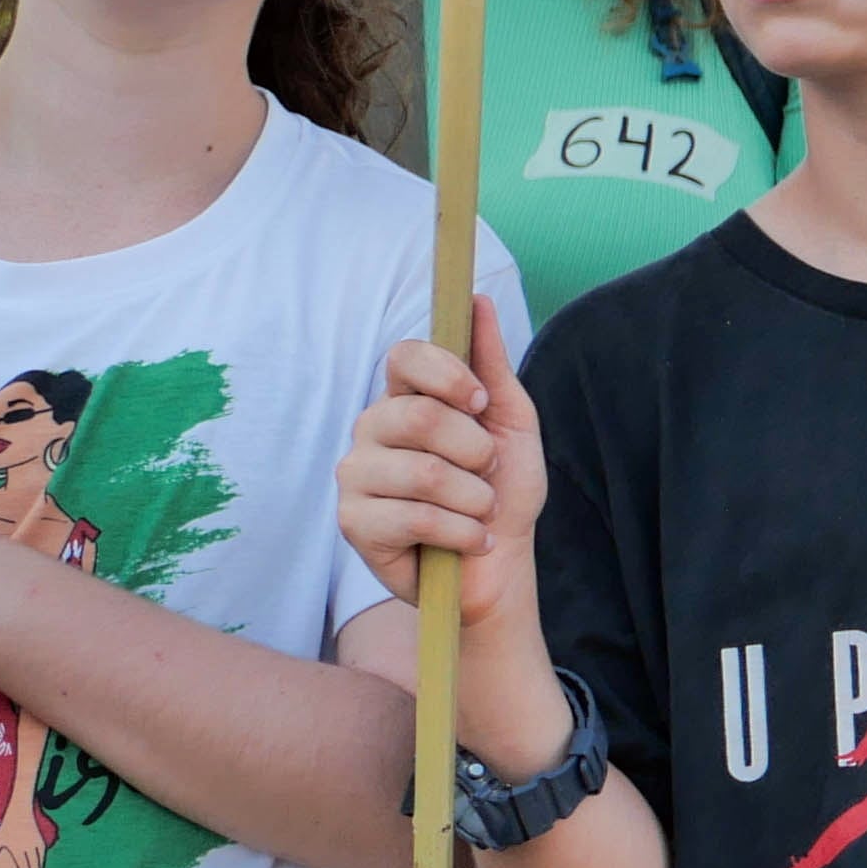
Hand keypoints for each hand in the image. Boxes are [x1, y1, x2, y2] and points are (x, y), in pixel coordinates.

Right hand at [339, 306, 562, 771]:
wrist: (500, 568)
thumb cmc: (504, 493)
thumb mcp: (512, 425)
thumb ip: (493, 365)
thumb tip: (477, 299)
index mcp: (406, 399)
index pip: (403, 357)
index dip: (447, 375)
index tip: (482, 403)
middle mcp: (371, 431)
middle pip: (415, 414)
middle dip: (474, 448)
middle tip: (487, 472)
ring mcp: (356, 477)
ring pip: (419, 470)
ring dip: (473, 497)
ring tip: (481, 511)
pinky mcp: (354, 525)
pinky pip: (414, 516)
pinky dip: (461, 530)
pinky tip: (471, 539)